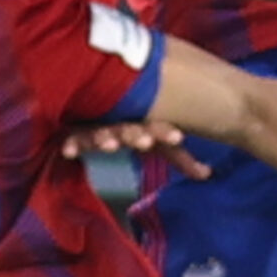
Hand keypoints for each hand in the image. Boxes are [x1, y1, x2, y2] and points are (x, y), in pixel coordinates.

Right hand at [57, 119, 211, 180]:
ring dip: (105, 137)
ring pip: (100, 131)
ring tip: (109, 145)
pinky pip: (72, 137)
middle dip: (135, 134)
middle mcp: (119, 121)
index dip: (165, 132)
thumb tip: (206, 174)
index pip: (154, 126)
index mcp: (142, 122)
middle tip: (145, 142)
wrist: (97, 101)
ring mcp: (96, 125)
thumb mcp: (155, 140)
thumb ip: (178, 156)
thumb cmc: (132, 126)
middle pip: (127, 127)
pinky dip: (71, 143)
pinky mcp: (75, 132)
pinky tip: (69, 151)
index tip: (177, 137)